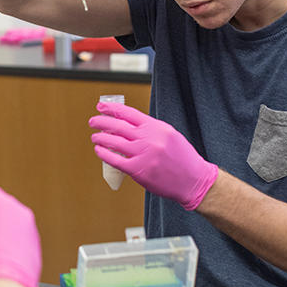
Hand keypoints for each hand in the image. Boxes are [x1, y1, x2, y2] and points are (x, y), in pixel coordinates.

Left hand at [89, 102, 217, 209]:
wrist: (193, 180)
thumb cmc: (182, 157)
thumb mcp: (169, 134)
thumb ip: (150, 128)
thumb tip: (128, 123)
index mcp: (156, 127)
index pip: (128, 113)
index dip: (112, 109)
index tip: (101, 107)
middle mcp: (148, 138)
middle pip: (118, 126)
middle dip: (102, 122)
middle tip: (93, 121)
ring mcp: (142, 154)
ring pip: (114, 142)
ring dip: (100, 137)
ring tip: (95, 136)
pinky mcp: (138, 170)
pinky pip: (115, 160)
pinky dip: (104, 154)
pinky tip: (99, 150)